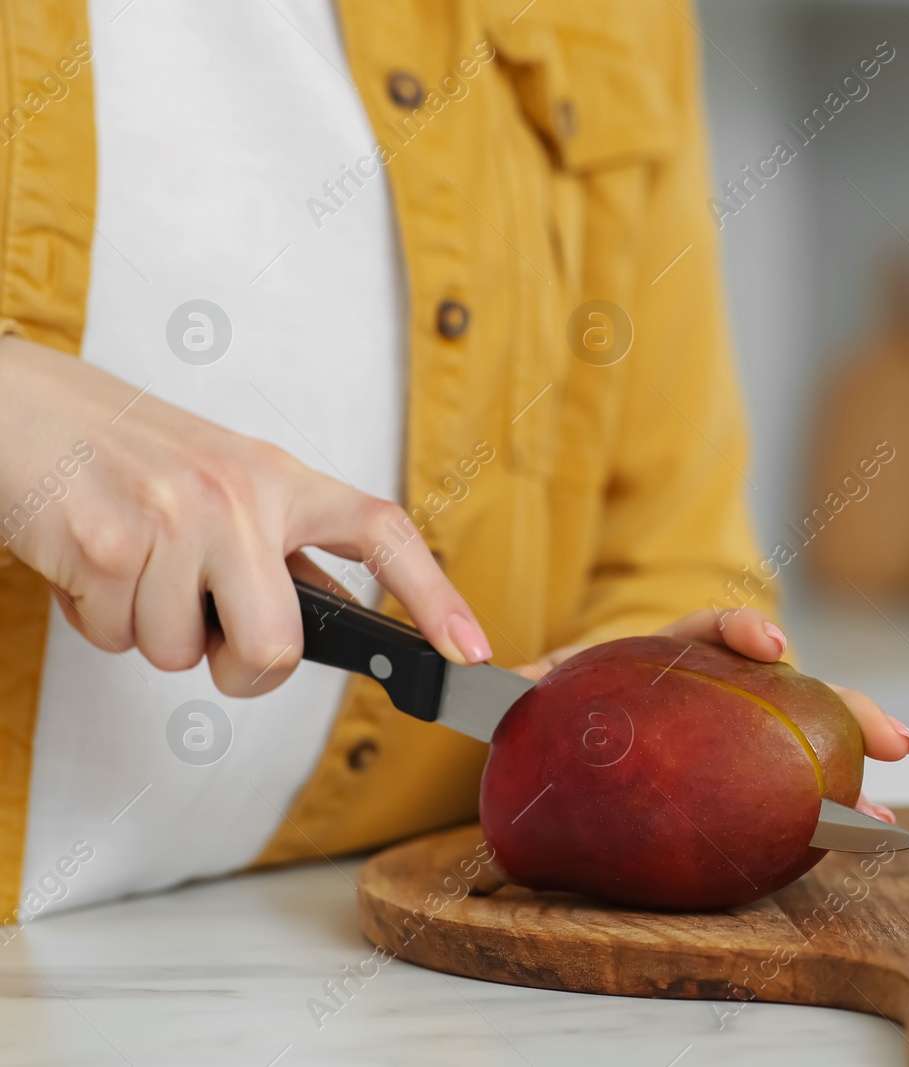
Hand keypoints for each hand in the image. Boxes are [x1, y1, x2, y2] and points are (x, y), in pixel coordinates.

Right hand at [0, 335, 491, 695]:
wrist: (21, 408)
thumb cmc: (128, 453)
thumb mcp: (228, 482)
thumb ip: (284, 548)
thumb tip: (343, 622)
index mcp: (281, 480)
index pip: (382, 533)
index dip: (434, 596)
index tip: (468, 651)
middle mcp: (240, 496)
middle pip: (277, 648)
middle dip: (241, 669)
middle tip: (208, 634)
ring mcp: (176, 521)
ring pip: (184, 655)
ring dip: (150, 632)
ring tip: (131, 566)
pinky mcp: (109, 547)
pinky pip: (119, 639)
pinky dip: (97, 620)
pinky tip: (91, 563)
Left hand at [516, 607, 908, 822]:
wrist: (546, 732)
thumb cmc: (542, 708)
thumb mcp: (525, 694)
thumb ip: (507, 690)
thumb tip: (470, 687)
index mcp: (664, 658)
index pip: (709, 631)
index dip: (743, 631)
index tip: (771, 649)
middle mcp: (711, 689)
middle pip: (790, 690)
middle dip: (846, 708)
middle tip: (891, 739)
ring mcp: (730, 730)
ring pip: (801, 737)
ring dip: (849, 763)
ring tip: (887, 800)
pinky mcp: (732, 771)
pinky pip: (778, 787)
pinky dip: (816, 810)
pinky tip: (849, 836)